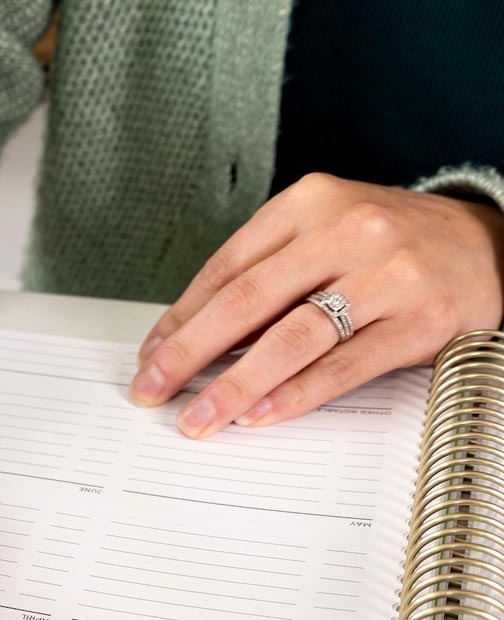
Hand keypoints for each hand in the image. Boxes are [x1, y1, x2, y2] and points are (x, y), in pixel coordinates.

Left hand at [129, 173, 503, 436]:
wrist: (487, 240)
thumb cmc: (387, 239)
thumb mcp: (324, 229)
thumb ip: (267, 270)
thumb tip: (195, 333)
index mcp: (305, 204)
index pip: (225, 267)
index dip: (180, 316)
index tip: (151, 354)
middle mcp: (342, 232)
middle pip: (247, 300)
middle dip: (189, 350)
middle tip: (152, 387)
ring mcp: (384, 277)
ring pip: (292, 337)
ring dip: (236, 384)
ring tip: (200, 415)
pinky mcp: (419, 322)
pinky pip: (344, 366)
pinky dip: (296, 394)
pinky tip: (260, 415)